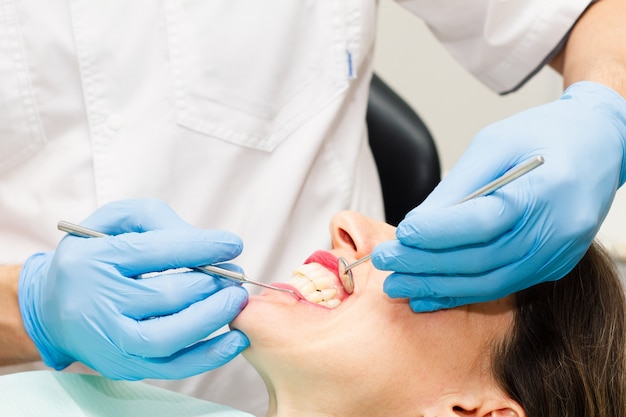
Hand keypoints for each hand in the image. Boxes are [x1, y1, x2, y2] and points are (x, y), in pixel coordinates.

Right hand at [18, 199, 248, 379]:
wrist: (53, 306)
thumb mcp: (116, 222)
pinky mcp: (123, 366)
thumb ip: (158, 221)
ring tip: (236, 301)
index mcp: (92, 259)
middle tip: (236, 276)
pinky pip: (172, 367)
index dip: (200, 248)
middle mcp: (97, 303)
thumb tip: (204, 243)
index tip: (233, 245)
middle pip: (166, 296)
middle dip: (211, 284)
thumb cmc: (95, 256)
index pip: (154, 252)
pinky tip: (235, 339)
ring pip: (169, 337)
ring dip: (213, 318)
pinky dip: (209, 356)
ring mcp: (109, 340)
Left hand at [373, 82, 625, 311]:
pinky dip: (461, 293)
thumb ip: (458, 186)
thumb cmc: (545, 134)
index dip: (438, 233)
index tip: (400, 235)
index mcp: (546, 191)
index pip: (483, 222)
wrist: (600, 145)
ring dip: (437, 287)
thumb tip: (417, 224)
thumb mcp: (496, 143)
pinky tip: (428, 296)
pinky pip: (500, 287)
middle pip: (480, 260)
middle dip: (425, 265)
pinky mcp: (551, 267)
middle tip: (385, 263)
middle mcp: (556, 232)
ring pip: (487, 283)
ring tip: (396, 287)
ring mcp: (556, 255)